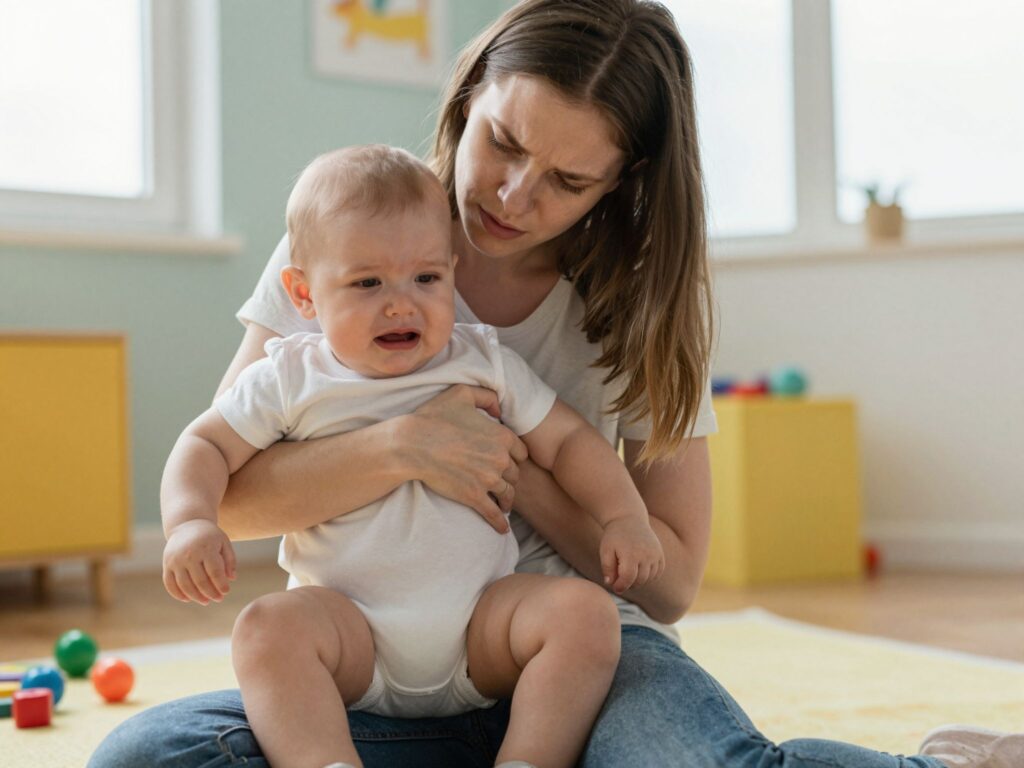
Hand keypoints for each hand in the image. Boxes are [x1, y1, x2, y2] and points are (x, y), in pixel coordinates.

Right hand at [162, 519, 236, 604]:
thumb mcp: (224, 542)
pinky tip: (187, 599)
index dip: (221, 584)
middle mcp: (189, 554)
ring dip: (195, 597)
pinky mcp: (166, 564)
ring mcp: (176, 560)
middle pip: (200, 581)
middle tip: (218, 599)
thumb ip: (230, 560)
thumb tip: (231, 579)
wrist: (187, 524)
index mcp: (206, 548)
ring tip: (205, 601)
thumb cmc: (210, 536)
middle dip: (210, 593)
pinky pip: (169, 583)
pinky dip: (177, 594)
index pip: (215, 572)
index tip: (226, 592)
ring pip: (184, 585)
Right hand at [405, 384, 527, 533]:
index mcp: (502, 436)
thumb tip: (499, 410)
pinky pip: (493, 514)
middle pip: (515, 474)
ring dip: (507, 500)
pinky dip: (500, 523)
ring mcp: (488, 480)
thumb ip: (486, 396)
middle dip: (510, 478)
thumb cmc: (434, 417)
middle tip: (503, 482)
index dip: (514, 456)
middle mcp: (500, 459)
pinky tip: (502, 528)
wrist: (412, 444)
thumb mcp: (462, 393)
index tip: (508, 461)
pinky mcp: (473, 496)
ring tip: (503, 504)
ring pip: (508, 494)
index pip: (521, 452)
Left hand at [599, 517, 664, 594]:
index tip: (615, 588)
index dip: (620, 586)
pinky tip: (639, 571)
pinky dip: (649, 576)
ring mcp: (655, 555)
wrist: (629, 518)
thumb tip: (610, 584)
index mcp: (631, 554)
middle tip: (620, 581)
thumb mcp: (605, 550)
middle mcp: (646, 555)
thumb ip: (607, 568)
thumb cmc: (614, 536)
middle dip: (629, 584)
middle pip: (639, 580)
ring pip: (649, 578)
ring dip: (639, 581)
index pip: (628, 579)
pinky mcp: (660, 554)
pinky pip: (657, 573)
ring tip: (628, 574)